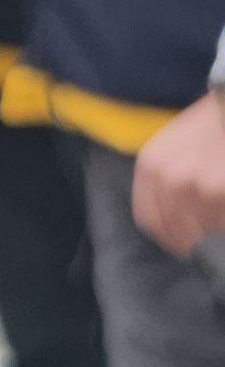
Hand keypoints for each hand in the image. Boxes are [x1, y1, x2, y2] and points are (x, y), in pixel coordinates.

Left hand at [137, 96, 224, 255]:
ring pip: (204, 230)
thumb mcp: (174, 146)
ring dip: (216, 230)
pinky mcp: (219, 190)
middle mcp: (166, 179)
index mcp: (149, 167)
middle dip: (197, 236)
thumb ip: (167, 181)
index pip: (151, 220)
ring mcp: (195, 186)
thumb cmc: (211, 123)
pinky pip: (221, 222)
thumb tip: (180, 221)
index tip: (186, 243)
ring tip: (221, 214)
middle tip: (212, 232)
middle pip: (177, 230)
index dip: (170, 236)